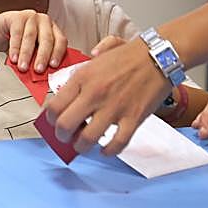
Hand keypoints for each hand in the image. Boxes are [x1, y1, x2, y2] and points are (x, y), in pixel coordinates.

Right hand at [0, 10, 67, 72]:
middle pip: (47, 39)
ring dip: (27, 54)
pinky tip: (14, 58)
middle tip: (38, 70)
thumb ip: (38, 59)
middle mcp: (44, 21)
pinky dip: (15, 49)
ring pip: (30, 37)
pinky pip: (16, 34)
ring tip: (23, 67)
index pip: (60, 41)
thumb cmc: (17, 43)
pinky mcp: (16, 17)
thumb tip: (43, 75)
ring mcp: (30, 17)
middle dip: (43, 56)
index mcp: (53, 29)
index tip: (53, 66)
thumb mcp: (32, 51)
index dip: (58, 54)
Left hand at [45, 37, 169, 154]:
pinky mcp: (133, 118)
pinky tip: (105, 150)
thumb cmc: (126, 57)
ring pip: (88, 138)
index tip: (54, 122)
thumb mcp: (94, 59)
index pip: (54, 106)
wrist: (157, 57)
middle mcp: (94, 94)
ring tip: (82, 146)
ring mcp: (114, 108)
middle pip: (65, 126)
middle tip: (65, 138)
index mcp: (82, 79)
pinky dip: (109, 151)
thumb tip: (65, 88)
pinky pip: (118, 143)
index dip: (50, 120)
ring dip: (81, 147)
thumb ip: (79, 75)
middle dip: (61, 137)